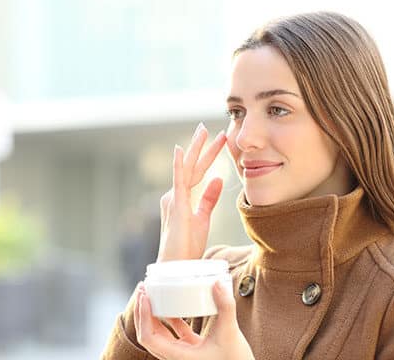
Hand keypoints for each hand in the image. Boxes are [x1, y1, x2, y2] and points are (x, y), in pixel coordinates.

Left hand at [134, 281, 254, 359]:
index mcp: (178, 357)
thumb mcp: (230, 332)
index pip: (148, 337)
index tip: (145, 297)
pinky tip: (171, 304)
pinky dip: (170, 319)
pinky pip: (174, 334)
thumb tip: (217, 283)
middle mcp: (176, 357)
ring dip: (152, 315)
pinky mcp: (192, 350)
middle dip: (142, 311)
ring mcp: (183, 354)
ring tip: (151, 294)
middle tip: (143, 289)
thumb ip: (225, 307)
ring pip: (159, 334)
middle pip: (148, 335)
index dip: (143, 316)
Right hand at [157, 123, 226, 261]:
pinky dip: (178, 165)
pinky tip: (180, 150)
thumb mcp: (202, 219)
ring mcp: (174, 199)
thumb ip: (208, 199)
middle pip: (191, 166)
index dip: (208, 156)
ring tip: (202, 131)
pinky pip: (178, 181)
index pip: (198, 172)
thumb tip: (217, 179)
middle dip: (201, 146)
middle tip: (207, 127)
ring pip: (186, 168)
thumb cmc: (187, 246)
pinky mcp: (175, 206)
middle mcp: (175, 194)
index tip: (219, 141)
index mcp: (182, 198)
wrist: (176, 266)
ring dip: (194, 149)